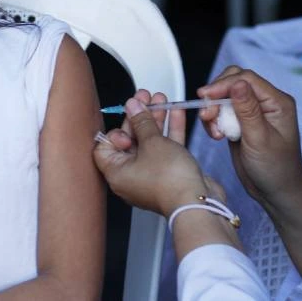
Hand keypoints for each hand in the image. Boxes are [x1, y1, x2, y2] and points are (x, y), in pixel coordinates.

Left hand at [93, 90, 212, 216]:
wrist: (196, 202)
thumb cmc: (170, 181)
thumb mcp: (152, 142)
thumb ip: (142, 121)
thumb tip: (133, 106)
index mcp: (117, 173)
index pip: (105, 147)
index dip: (116, 130)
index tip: (128, 118)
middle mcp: (131, 176)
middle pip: (131, 140)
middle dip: (139, 116)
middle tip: (145, 98)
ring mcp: (152, 175)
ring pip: (151, 142)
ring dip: (156, 120)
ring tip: (161, 99)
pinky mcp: (170, 173)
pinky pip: (166, 148)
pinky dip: (170, 130)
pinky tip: (175, 112)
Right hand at [198, 66, 301, 208]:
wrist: (276, 193)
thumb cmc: (276, 169)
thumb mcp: (260, 139)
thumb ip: (248, 110)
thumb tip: (237, 82)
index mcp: (277, 102)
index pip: (247, 79)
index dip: (224, 84)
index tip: (205, 96)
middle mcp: (266, 103)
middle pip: (233, 82)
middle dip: (217, 96)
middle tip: (206, 114)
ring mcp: (252, 112)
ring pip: (225, 97)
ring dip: (214, 111)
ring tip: (215, 132)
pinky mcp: (241, 123)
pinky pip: (222, 112)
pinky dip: (214, 121)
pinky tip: (217, 136)